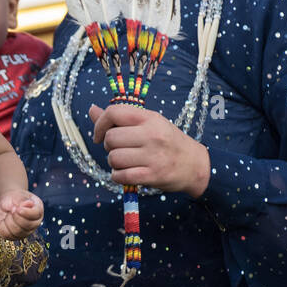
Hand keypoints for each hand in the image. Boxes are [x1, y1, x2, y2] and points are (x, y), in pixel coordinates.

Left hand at [0, 190, 43, 239]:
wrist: (5, 203)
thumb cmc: (13, 199)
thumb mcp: (17, 196)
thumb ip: (22, 200)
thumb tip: (29, 204)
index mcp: (38, 209)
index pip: (36, 214)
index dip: (26, 213)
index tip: (17, 208)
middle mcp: (34, 222)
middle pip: (28, 225)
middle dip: (16, 217)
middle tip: (11, 209)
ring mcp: (26, 231)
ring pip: (17, 232)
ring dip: (8, 222)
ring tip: (8, 214)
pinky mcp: (16, 237)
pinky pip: (7, 236)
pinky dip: (2, 227)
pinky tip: (4, 220)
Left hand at [88, 104, 209, 196]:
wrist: (195, 165)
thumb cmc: (167, 141)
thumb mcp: (148, 124)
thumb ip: (120, 118)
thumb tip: (91, 110)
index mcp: (150, 118)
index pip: (114, 112)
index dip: (100, 124)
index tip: (100, 135)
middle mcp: (152, 134)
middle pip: (111, 138)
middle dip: (109, 147)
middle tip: (120, 150)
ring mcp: (153, 156)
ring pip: (113, 158)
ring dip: (114, 163)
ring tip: (126, 162)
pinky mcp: (152, 175)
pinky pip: (120, 176)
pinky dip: (118, 176)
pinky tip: (126, 174)